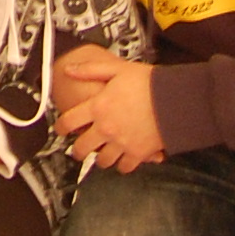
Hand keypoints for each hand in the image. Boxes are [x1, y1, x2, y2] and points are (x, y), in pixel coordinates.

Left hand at [53, 50, 164, 172]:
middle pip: (82, 148)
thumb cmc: (147, 82)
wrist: (174, 99)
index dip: (60, 127)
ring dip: (99, 159)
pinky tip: (121, 160)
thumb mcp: (116, 68)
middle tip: (77, 150)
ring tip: (99, 155)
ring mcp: (121, 143)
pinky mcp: (137, 153)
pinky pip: (124, 167)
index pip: (69, 121)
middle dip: (76, 151)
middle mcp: (106, 128)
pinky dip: (121, 166)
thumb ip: (90, 69)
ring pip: (102, 161)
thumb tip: (69, 69)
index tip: (60, 130)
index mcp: (98, 107)